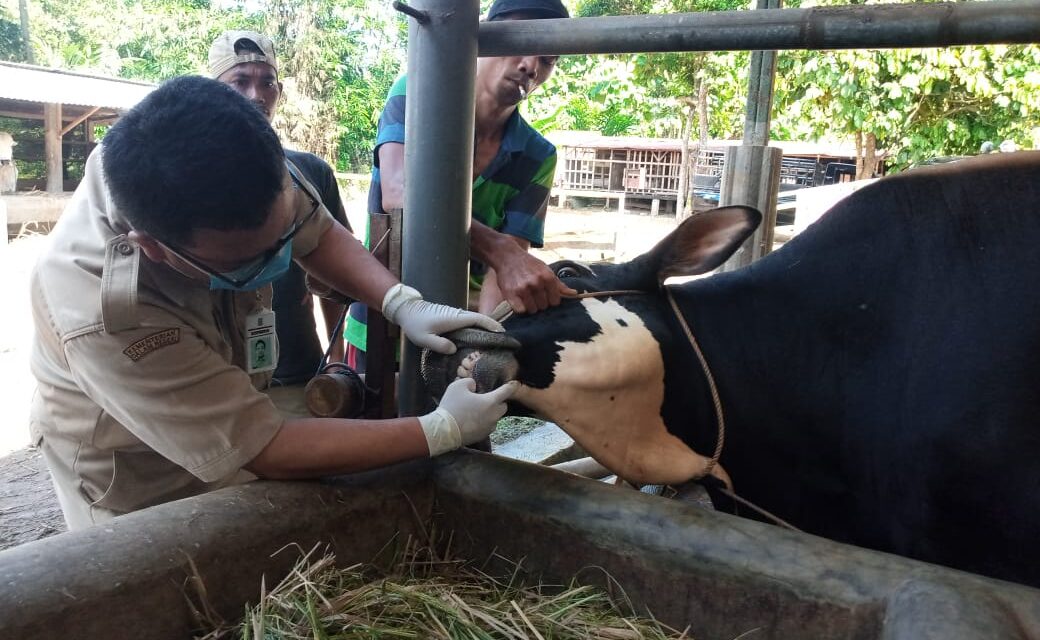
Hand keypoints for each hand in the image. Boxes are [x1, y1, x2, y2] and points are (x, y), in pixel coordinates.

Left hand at [382, 283, 502, 353]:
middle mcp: (458, 315)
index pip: (478, 319)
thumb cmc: (415, 325)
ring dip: (486, 327)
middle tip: (504, 340)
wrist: (407, 310)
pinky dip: (478, 327)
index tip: (502, 332)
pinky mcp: (452, 317)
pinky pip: (469, 321)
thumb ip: (439, 345)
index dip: (491, 325)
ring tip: (495, 340)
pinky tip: (479, 337)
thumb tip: (454, 350)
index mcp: (454, 319)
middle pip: (480, 319)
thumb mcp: (424, 339)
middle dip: (493, 327)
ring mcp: (455, 315)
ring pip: (475, 319)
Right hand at [417, 378, 518, 455]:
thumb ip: (470, 382)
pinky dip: (484, 422)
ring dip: (490, 413)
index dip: (512, 386)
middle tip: (486, 398)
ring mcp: (489, 427)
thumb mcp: (458, 386)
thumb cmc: (452, 406)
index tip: (515, 383)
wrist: (444, 430)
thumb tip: (475, 386)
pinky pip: (488, 426)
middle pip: (503, 406)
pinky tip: (472, 420)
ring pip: (495, 417)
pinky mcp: (483, 435)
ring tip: (477, 410)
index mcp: (491, 401)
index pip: (507, 391)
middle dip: (498, 401)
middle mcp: (494, 415)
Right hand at [494, 252, 575, 313]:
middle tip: (533, 295)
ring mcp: (523, 289)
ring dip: (529, 306)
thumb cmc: (529, 264)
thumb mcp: (545, 270)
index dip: (550, 300)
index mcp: (547, 277)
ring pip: (532, 310)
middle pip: (544, 307)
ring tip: (526, 297)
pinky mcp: (511, 294)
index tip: (545, 296)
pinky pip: (520, 310)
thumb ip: (558, 284)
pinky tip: (519, 300)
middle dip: (540, 303)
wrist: (507, 256)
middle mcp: (536, 283)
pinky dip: (520, 308)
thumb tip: (574, 293)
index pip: (555, 302)